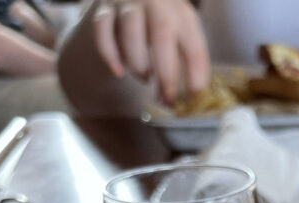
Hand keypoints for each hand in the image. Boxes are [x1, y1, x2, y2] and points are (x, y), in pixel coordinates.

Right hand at [91, 0, 210, 104]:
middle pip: (162, 37)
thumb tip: (190, 97)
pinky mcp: (105, 9)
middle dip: (166, 75)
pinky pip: (103, 31)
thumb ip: (187, 58)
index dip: (195, 75)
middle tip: (167, 98)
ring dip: (139, 65)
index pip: (193, 45)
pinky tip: (118, 71)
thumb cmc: (163, 17)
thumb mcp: (182, 29)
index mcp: (181, 14)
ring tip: (146, 77)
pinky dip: (110, 55)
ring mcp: (128, 5)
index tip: (193, 98)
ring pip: (131, 34)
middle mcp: (156, 4)